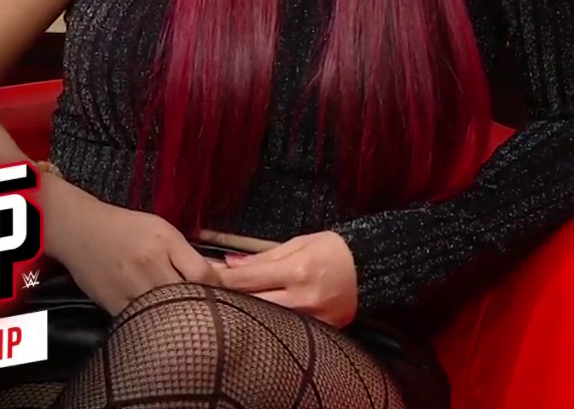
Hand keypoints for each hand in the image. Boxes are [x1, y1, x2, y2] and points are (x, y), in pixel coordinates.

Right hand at [44, 184, 220, 314]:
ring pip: (166, 313)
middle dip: (203, 306)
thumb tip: (218, 278)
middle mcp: (149, 265)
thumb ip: (188, 254)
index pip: (204, 274)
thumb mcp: (164, 230)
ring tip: (190, 320)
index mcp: (166, 242)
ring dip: (181, 318)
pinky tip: (164, 323)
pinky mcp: (113, 305)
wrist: (80, 231)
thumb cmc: (127, 228)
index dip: (220, 288)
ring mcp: (130, 287)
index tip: (227, 295)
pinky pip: (143, 322)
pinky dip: (156, 324)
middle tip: (212, 312)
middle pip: (187, 295)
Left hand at [211, 231, 359, 326]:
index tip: (201, 275)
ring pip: (264, 318)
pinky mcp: (318, 330)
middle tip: (206, 291)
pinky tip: (257, 314)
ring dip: (245, 309)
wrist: (372, 268)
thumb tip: (229, 264)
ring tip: (228, 303)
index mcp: (297, 270)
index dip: (221, 278)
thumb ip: (263, 256)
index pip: (248, 278)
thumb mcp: (300, 243)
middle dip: (228, 296)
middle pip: (251, 302)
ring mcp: (310, 318)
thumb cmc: (334, 249)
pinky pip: (284, 327)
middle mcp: (302, 298)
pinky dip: (268, 319)